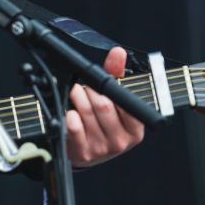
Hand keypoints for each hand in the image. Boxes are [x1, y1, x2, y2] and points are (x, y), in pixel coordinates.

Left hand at [66, 47, 144, 166]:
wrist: (86, 152)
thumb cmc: (102, 123)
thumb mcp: (114, 100)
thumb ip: (116, 74)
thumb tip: (118, 53)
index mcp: (135, 128)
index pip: (127, 104)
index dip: (110, 90)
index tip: (101, 85)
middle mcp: (121, 141)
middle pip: (103, 106)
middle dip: (89, 91)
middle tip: (83, 87)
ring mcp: (102, 148)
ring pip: (86, 113)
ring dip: (77, 98)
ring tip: (75, 94)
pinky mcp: (84, 152)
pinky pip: (74, 127)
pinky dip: (69, 115)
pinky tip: (70, 112)